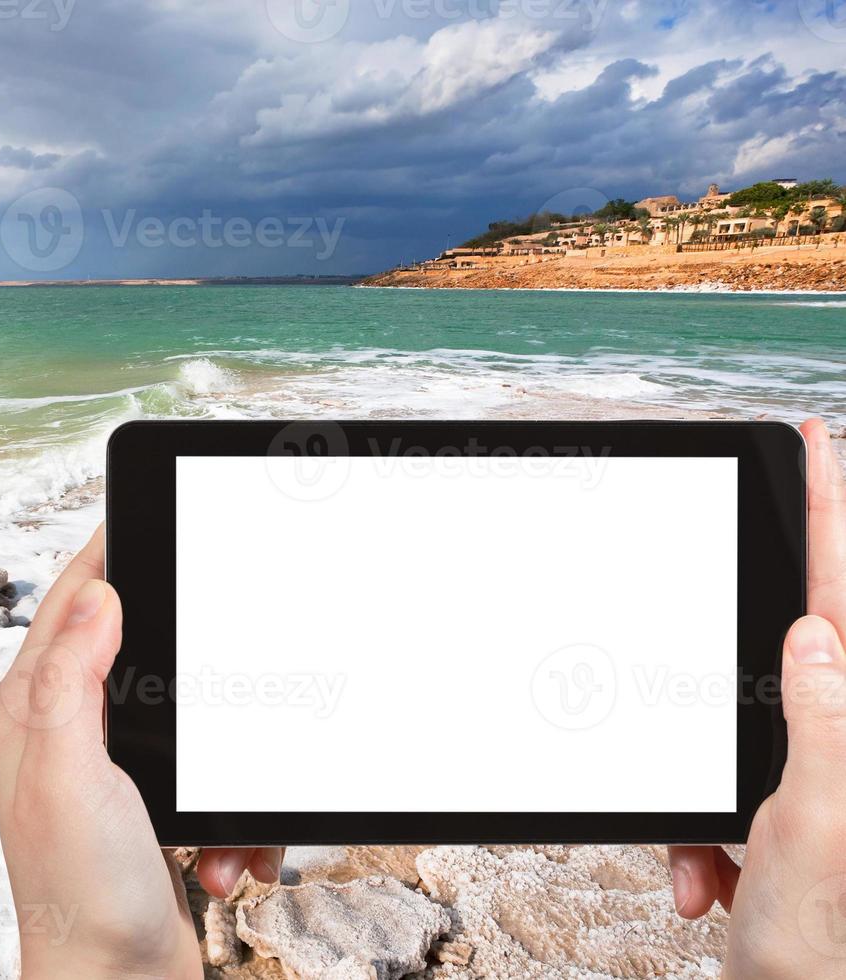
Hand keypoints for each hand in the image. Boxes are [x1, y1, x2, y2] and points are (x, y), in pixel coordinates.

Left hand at [0, 524, 282, 978]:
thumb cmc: (78, 896)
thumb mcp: (70, 775)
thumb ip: (71, 680)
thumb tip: (96, 595)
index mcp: (31, 710)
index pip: (72, 601)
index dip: (110, 550)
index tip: (150, 511)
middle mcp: (65, 731)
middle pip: (136, 647)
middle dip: (193, 663)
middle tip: (228, 652)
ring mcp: (112, 770)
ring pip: (190, 715)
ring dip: (222, 766)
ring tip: (214, 828)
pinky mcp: (154, 807)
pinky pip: (214, 779)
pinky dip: (232, 821)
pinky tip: (223, 860)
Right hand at [670, 418, 845, 976]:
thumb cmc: (826, 957)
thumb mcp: (812, 836)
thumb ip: (824, 728)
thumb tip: (819, 637)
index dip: (835, 513)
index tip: (821, 441)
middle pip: (785, 678)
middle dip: (724, 719)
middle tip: (718, 776)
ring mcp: (825, 783)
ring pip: (743, 747)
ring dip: (708, 812)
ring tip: (712, 877)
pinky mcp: (799, 818)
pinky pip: (730, 799)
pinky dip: (707, 842)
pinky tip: (713, 888)